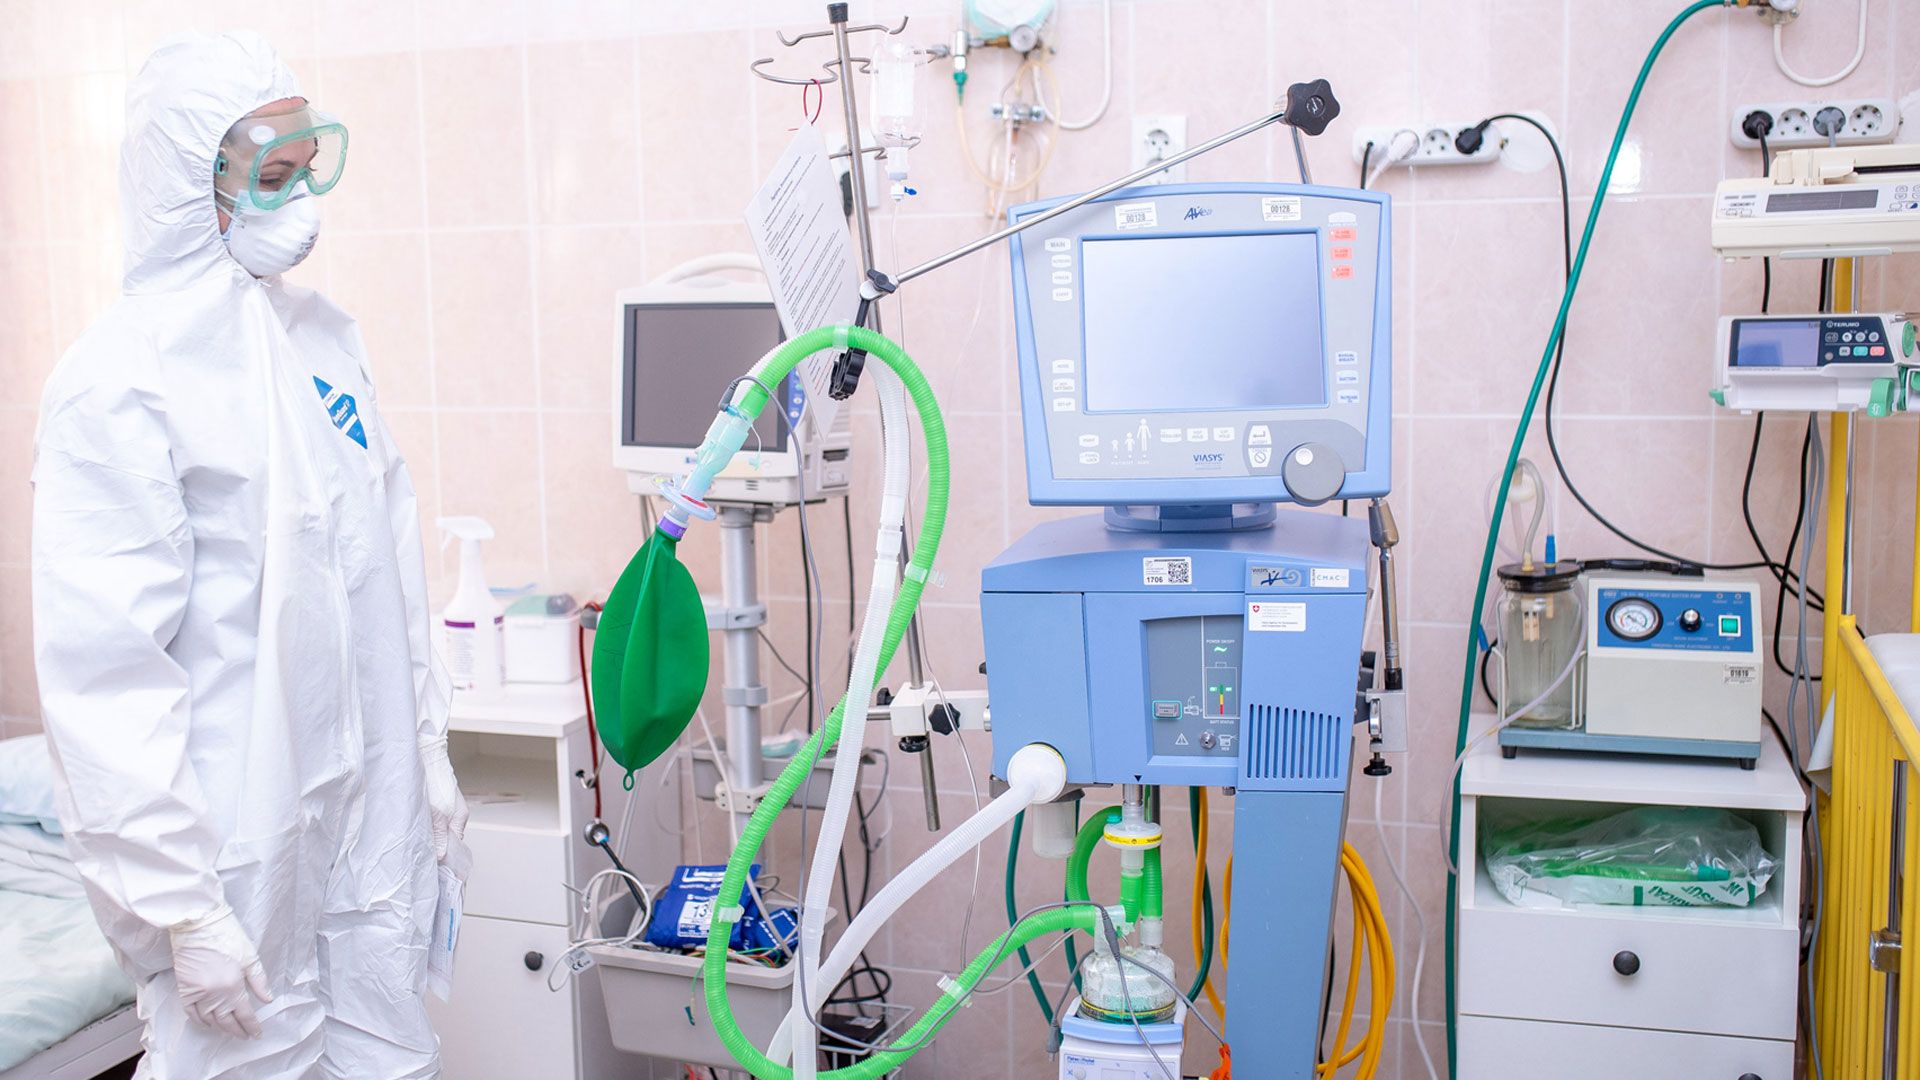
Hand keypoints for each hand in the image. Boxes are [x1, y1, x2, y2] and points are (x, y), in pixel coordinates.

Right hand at [170, 908, 271, 1038]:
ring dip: (220, 1028)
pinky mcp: (184, 988)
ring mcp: (197, 993)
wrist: (198, 924)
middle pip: (226, 1020)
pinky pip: (191, 1013)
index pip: (244, 1014)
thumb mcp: (250, 956)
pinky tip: (207, 1024)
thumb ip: (259, 981)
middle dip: (237, 1030)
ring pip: (209, 1019)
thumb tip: (267, 999)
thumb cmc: (227, 936)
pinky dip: (199, 1021)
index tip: (256, 1034)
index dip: (251, 1026)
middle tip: (244, 1036)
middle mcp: (214, 994)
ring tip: (229, 1031)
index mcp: (233, 986)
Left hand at [419, 736, 468, 861]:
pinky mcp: (436, 802)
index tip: (432, 865)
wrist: (427, 756)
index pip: (455, 845)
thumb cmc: (435, 781)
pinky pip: (432, 820)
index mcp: (460, 818)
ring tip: (415, 842)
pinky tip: (413, 826)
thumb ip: (439, 836)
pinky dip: (424, 825)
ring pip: (438, 829)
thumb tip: (441, 857)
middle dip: (435, 846)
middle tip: (420, 855)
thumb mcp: (437, 814)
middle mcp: (455, 814)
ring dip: (428, 835)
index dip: (444, 855)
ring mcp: (446, 808)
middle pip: (446, 838)